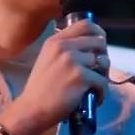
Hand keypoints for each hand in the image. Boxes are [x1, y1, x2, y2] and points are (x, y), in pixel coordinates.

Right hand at [1, 20, 110, 134]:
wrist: (31, 110)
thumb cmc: (39, 89)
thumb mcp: (47, 60)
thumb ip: (64, 51)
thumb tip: (90, 49)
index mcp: (55, 41)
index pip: (85, 24)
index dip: (98, 32)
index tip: (100, 45)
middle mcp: (64, 47)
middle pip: (99, 42)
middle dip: (103, 56)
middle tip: (98, 71)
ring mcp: (73, 61)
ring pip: (103, 62)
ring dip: (103, 75)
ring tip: (95, 86)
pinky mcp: (81, 77)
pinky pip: (103, 81)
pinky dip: (101, 92)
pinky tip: (93, 98)